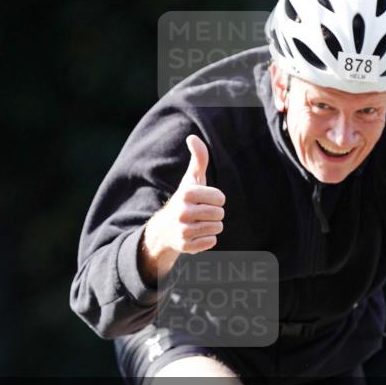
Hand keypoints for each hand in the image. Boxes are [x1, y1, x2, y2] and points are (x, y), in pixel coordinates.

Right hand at [139, 135, 225, 284]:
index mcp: (186, 194)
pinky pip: (211, 242)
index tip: (206, 200)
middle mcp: (182, 212)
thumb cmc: (185, 200)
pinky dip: (207, 239)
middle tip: (202, 213)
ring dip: (212, 226)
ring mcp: (183, 231)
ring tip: (199, 223)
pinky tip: (196, 235)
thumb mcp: (191, 179)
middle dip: (214, 213)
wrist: (165, 229)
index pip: (220, 198)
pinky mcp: (186, 246)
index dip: (217, 199)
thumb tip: (192, 137)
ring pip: (217, 228)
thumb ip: (198, 158)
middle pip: (220, 214)